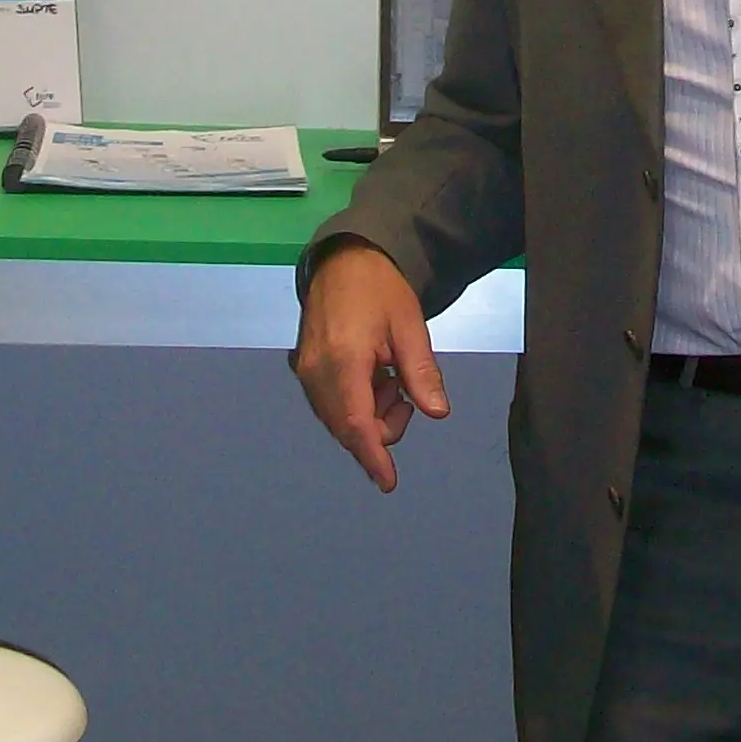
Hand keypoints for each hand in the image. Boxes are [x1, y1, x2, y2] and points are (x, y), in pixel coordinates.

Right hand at [291, 241, 449, 492]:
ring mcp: (305, 371)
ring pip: (337, 419)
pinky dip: (355, 404)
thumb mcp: (409, 325)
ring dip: (369, 415)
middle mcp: (315, 372)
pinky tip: (373, 378)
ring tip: (390, 379)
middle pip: (347, 427)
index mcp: (343, 360)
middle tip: (405, 394)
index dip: (373, 456)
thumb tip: (437, 412)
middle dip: (381, 428)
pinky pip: (329, 404)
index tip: (388, 482)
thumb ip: (420, 371)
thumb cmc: (380, 289)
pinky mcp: (303, 368)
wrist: (342, 260)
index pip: (356, 423)